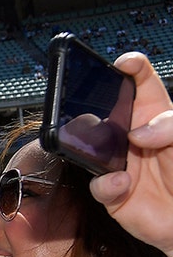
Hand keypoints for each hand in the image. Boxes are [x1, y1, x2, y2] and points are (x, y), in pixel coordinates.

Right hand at [88, 52, 172, 256]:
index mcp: (156, 117)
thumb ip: (170, 127)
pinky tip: (122, 182)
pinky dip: (106, 183)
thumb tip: (137, 133)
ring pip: (92, 147)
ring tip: (111, 153)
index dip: (131, 67)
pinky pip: (98, 184)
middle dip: (95, 104)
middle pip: (106, 110)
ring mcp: (120, 163)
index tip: (123, 64)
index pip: (141, 83)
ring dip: (93, 147)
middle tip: (94, 104)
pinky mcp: (112, 192)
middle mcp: (133, 137)